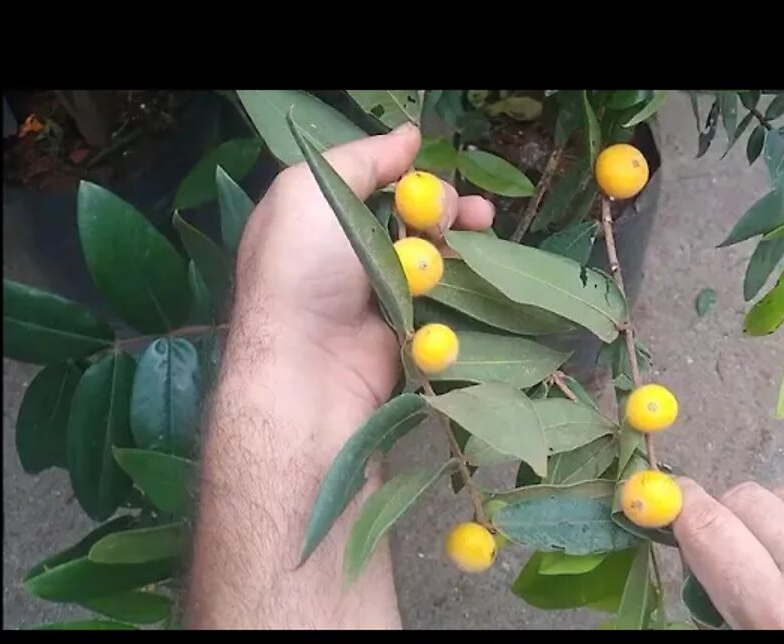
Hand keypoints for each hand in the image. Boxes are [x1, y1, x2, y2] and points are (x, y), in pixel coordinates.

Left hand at [232, 123, 493, 413]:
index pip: (377, 184)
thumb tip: (409, 136)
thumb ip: (362, 159)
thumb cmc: (302, 271)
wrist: (308, 367)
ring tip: (481, 232)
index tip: (436, 171)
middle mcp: (349, 253)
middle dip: (448, 207)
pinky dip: (461, 288)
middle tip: (470, 213)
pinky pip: (443, 301)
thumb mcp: (313, 191)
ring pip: (435, 257)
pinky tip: (474, 276)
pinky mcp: (407, 329)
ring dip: (462, 242)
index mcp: (321, 217)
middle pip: (413, 217)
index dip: (412, 176)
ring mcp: (380, 293)